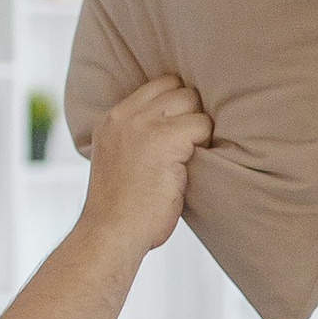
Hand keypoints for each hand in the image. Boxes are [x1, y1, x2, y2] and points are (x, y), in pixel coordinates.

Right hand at [83, 74, 210, 258]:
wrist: (112, 233)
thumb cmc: (122, 208)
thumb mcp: (120, 158)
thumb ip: (138, 135)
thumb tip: (177, 121)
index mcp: (112, 119)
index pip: (158, 85)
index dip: (177, 104)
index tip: (181, 129)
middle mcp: (125, 116)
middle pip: (178, 88)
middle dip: (190, 113)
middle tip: (189, 145)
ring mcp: (143, 125)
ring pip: (192, 102)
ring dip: (198, 128)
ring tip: (189, 156)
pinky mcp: (165, 139)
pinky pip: (203, 125)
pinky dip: (205, 144)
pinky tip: (190, 166)